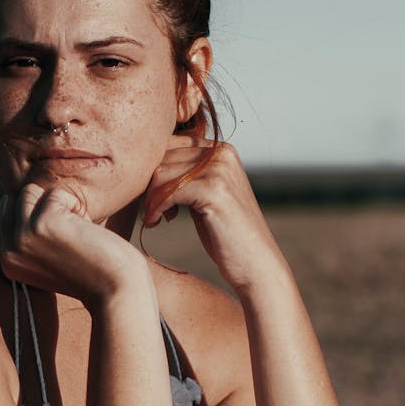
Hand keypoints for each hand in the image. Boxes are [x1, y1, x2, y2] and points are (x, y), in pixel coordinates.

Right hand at [0, 180, 147, 305]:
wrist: (114, 290)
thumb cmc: (89, 273)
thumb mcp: (47, 259)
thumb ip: (29, 237)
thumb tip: (23, 195)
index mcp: (6, 262)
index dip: (24, 211)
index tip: (51, 220)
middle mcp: (8, 251)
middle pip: (11, 200)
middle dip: (40, 205)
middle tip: (67, 228)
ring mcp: (22, 237)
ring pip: (29, 191)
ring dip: (57, 202)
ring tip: (75, 226)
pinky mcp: (41, 223)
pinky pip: (55, 193)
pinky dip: (75, 204)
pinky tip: (86, 228)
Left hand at [142, 138, 282, 294]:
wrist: (255, 263)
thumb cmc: (226, 234)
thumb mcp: (206, 195)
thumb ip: (186, 175)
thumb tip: (149, 166)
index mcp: (221, 150)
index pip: (170, 143)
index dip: (152, 169)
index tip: (151, 195)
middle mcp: (222, 153)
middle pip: (163, 156)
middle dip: (148, 185)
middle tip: (150, 209)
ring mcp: (218, 170)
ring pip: (160, 174)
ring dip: (149, 199)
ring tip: (153, 217)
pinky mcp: (212, 191)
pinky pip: (167, 193)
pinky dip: (155, 209)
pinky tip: (155, 222)